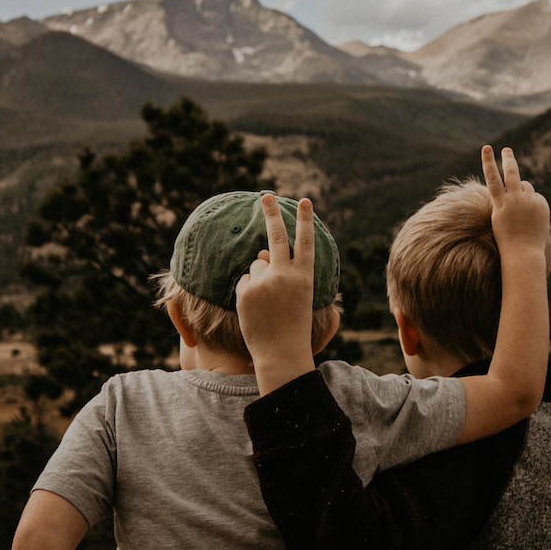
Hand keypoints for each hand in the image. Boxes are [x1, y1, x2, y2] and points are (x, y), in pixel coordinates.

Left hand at [235, 194, 317, 379]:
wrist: (281, 354)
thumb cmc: (292, 328)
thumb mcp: (297, 298)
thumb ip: (283, 274)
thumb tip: (261, 255)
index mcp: (305, 277)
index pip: (306, 242)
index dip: (306, 220)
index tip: (305, 201)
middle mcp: (286, 275)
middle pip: (277, 236)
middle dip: (271, 212)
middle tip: (266, 195)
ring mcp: (266, 281)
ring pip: (256, 267)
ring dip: (258, 281)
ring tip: (267, 306)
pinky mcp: (247, 290)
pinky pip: (243, 282)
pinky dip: (246, 294)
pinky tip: (255, 311)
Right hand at [482, 146, 549, 257]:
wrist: (523, 251)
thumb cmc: (506, 236)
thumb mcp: (499, 215)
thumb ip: (506, 198)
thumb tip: (518, 183)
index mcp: (500, 203)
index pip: (492, 177)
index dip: (488, 161)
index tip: (487, 147)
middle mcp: (515, 199)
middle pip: (512, 172)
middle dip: (508, 159)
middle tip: (506, 150)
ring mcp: (529, 201)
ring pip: (525, 185)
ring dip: (522, 192)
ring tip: (520, 210)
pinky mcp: (541, 204)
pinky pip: (535, 197)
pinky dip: (533, 203)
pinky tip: (531, 217)